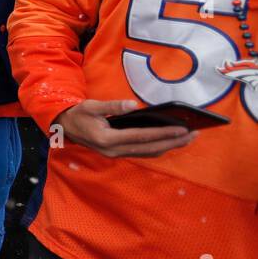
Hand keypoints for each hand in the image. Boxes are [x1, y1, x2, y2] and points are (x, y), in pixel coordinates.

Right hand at [53, 99, 194, 157]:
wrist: (65, 128)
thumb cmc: (78, 115)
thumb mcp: (91, 106)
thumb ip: (112, 105)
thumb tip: (132, 105)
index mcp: (107, 138)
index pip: (141, 136)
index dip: (162, 133)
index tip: (181, 129)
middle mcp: (113, 150)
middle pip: (150, 148)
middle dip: (173, 142)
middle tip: (194, 134)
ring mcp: (116, 154)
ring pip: (149, 153)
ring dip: (169, 146)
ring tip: (187, 138)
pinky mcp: (119, 153)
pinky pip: (143, 153)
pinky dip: (159, 147)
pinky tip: (170, 141)